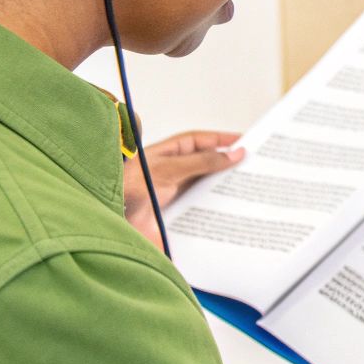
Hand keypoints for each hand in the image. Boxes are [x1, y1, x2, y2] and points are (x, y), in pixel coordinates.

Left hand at [123, 130, 244, 244]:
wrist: (110, 224)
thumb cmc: (127, 190)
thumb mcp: (168, 170)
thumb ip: (201, 162)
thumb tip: (233, 153)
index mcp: (167, 154)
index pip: (200, 141)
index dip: (222, 139)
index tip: (246, 141)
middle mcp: (172, 173)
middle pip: (206, 164)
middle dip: (228, 165)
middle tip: (254, 167)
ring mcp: (174, 194)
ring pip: (205, 188)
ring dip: (224, 191)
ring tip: (249, 192)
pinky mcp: (175, 216)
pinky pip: (200, 211)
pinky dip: (215, 212)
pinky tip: (229, 215)